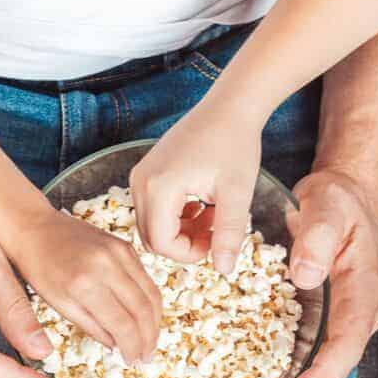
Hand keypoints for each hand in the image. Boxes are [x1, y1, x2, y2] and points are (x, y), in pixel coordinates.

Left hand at [7, 208, 162, 364]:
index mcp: (85, 284)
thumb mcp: (59, 305)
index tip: (133, 361)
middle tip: (146, 357)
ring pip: (151, 295)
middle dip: (149, 339)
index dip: (133, 347)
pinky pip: (146, 279)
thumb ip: (92, 327)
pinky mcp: (126, 246)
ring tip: (149, 341)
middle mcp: (107, 266)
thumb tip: (119, 347)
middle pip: (143, 311)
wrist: (35, 228)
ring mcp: (120, 253)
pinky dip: (150, 302)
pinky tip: (145, 317)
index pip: (123, 325)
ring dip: (155, 323)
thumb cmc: (39, 268)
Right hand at [130, 99, 261, 275]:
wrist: (230, 107)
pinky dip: (175, 218)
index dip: (189, 254)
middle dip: (184, 244)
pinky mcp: (146, 173)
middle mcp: (141, 182)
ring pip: (152, 226)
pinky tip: (201, 206)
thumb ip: (229, 234)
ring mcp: (140, 176)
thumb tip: (224, 271)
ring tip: (212, 216)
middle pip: (152, 238)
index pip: (162, 243)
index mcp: (159, 187)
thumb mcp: (238, 195)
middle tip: (215, 230)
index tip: (215, 243)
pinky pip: (152, 211)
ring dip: (181, 232)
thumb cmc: (235, 144)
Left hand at [244, 170, 377, 377]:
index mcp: (363, 294)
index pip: (346, 344)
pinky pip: (301, 362)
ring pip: (315, 375)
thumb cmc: (339, 203)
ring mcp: (336, 326)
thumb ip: (319, 237)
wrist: (343, 200)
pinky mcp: (318, 326)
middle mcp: (353, 319)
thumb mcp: (330, 207)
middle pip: (330, 374)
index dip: (322, 375)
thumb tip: (306, 276)